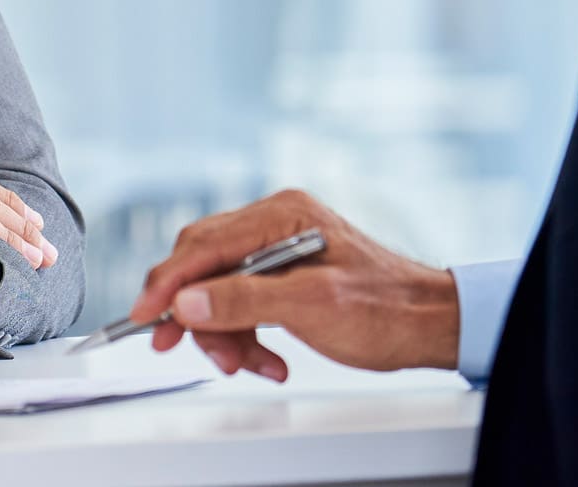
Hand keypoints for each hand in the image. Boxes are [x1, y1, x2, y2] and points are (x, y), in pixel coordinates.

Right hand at [128, 189, 459, 382]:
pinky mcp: (283, 271)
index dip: (168, 282)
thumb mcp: (312, 307)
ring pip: (220, 288)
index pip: (204, 244)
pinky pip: (242, 300)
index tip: (145, 316)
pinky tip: (268, 359)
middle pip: (205, 264)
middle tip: (186, 349)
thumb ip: (245, 300)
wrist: (432, 324)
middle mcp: (276, 221)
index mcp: (283, 214)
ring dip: (226, 332)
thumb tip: (187, 302)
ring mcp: (279, 245)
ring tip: (251, 364)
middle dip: (197, 314)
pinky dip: (246, 333)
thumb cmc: (388, 309)